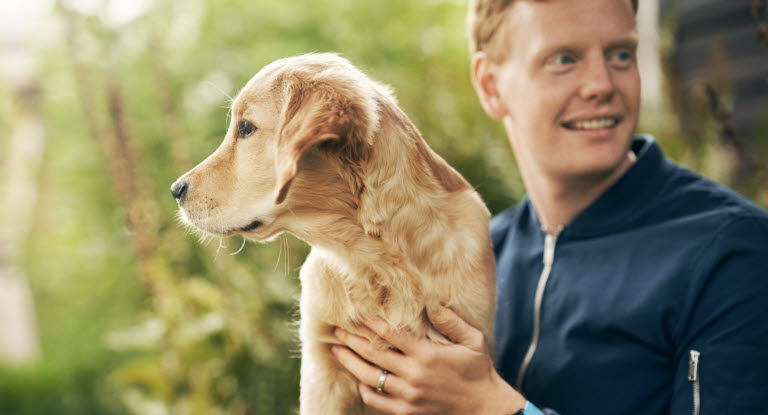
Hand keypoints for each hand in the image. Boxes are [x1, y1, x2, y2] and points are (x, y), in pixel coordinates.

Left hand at [331, 306, 525, 414]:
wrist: (485, 408)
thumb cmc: (479, 371)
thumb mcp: (473, 341)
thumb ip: (451, 321)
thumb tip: (432, 303)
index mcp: (427, 354)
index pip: (391, 334)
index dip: (371, 322)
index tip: (357, 313)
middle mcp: (414, 375)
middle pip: (373, 354)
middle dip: (351, 340)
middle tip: (336, 330)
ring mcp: (408, 395)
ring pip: (369, 378)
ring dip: (350, 363)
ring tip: (336, 351)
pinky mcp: (407, 412)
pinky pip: (376, 401)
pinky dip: (363, 389)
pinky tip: (356, 379)